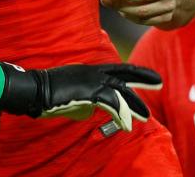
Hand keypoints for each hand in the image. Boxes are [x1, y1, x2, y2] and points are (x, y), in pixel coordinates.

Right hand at [0, 62, 160, 131]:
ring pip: (121, 91)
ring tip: (144, 117)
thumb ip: (87, 98)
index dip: (134, 71)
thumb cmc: (49, 92)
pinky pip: (112, 103)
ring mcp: (91, 80)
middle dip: (143, 77)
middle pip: (123, 74)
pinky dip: (121, 115)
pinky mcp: (89, 91)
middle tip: (159, 82)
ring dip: (134, 105)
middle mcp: (92, 72)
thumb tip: (94, 109)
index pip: (117, 68)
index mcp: (89, 70)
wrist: (35, 89)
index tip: (149, 74)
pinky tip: (125, 125)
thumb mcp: (72, 92)